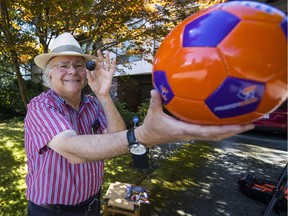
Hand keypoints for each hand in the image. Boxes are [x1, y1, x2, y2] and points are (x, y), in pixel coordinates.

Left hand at [86, 50, 115, 95]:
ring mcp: (106, 72)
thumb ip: (89, 75)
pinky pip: (112, 68)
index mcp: (96, 71)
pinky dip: (113, 64)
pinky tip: (114, 59)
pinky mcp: (110, 75)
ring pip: (107, 63)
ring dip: (107, 58)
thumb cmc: (95, 87)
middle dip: (100, 56)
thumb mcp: (90, 81)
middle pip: (101, 62)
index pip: (95, 64)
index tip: (92, 58)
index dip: (94, 61)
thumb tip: (87, 68)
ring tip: (107, 52)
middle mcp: (101, 70)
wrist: (100, 93)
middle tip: (99, 50)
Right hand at [136, 89, 254, 146]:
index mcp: (183, 130)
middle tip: (251, 123)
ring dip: (231, 131)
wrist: (149, 138)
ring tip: (246, 124)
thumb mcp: (153, 113)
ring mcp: (193, 135)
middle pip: (217, 135)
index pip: (205, 131)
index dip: (222, 129)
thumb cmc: (152, 126)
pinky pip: (211, 133)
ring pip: (216, 136)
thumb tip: (155, 89)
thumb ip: (155, 101)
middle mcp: (191, 135)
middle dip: (234, 131)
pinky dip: (222, 130)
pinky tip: (229, 122)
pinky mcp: (193, 133)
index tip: (237, 125)